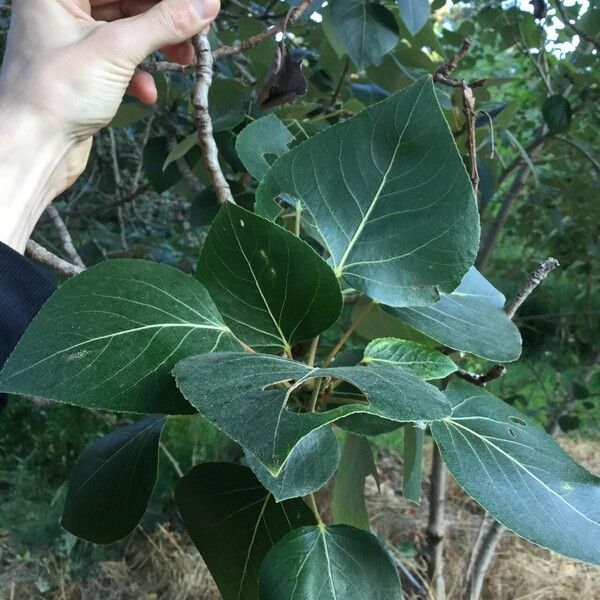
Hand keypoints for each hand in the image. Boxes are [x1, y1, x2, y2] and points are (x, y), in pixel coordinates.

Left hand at [0, 0, 218, 252]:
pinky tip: (146, 93)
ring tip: (183, 61)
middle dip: (163, 19)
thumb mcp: (118, 50)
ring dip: (157, 46)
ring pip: (127, 29)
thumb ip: (165, 23)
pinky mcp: (84, 70)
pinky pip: (119, 58)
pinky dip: (138, 72)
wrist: (36, 147)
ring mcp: (73, 40)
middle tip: (195, 35)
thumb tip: (208, 4)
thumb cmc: (60, 92)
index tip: (197, 5)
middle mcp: (62, 7)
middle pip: (126, 1)